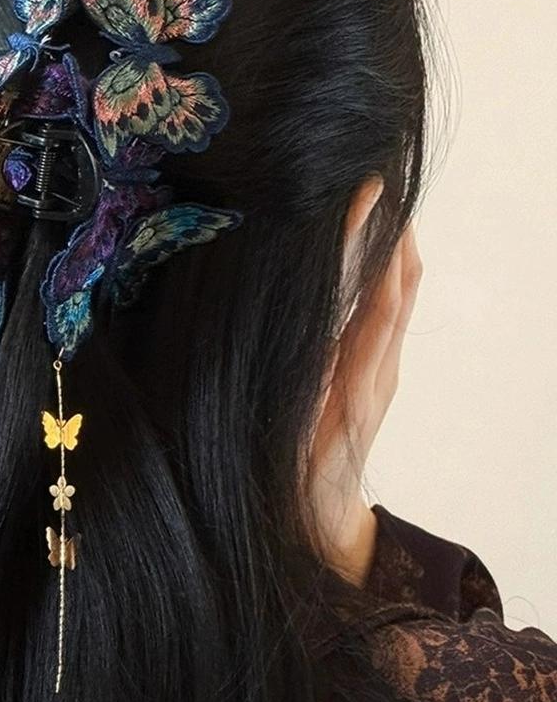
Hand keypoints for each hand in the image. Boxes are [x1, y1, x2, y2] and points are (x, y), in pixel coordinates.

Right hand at [309, 222, 422, 586]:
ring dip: (397, 252)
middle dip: (396, 236)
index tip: (370, 196)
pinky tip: (373, 256)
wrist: (323, 516)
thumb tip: (321, 333)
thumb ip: (317, 381)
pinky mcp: (377, 374)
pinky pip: (387, 316)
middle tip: (383, 185)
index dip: (372, 248)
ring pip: (398, 298)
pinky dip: (388, 278)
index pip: (375, 299)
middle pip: (398, 288)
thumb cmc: (304, 477)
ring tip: (384, 207)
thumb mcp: (304, 429)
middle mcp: (377, 367)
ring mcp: (380, 370)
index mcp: (358, 377)